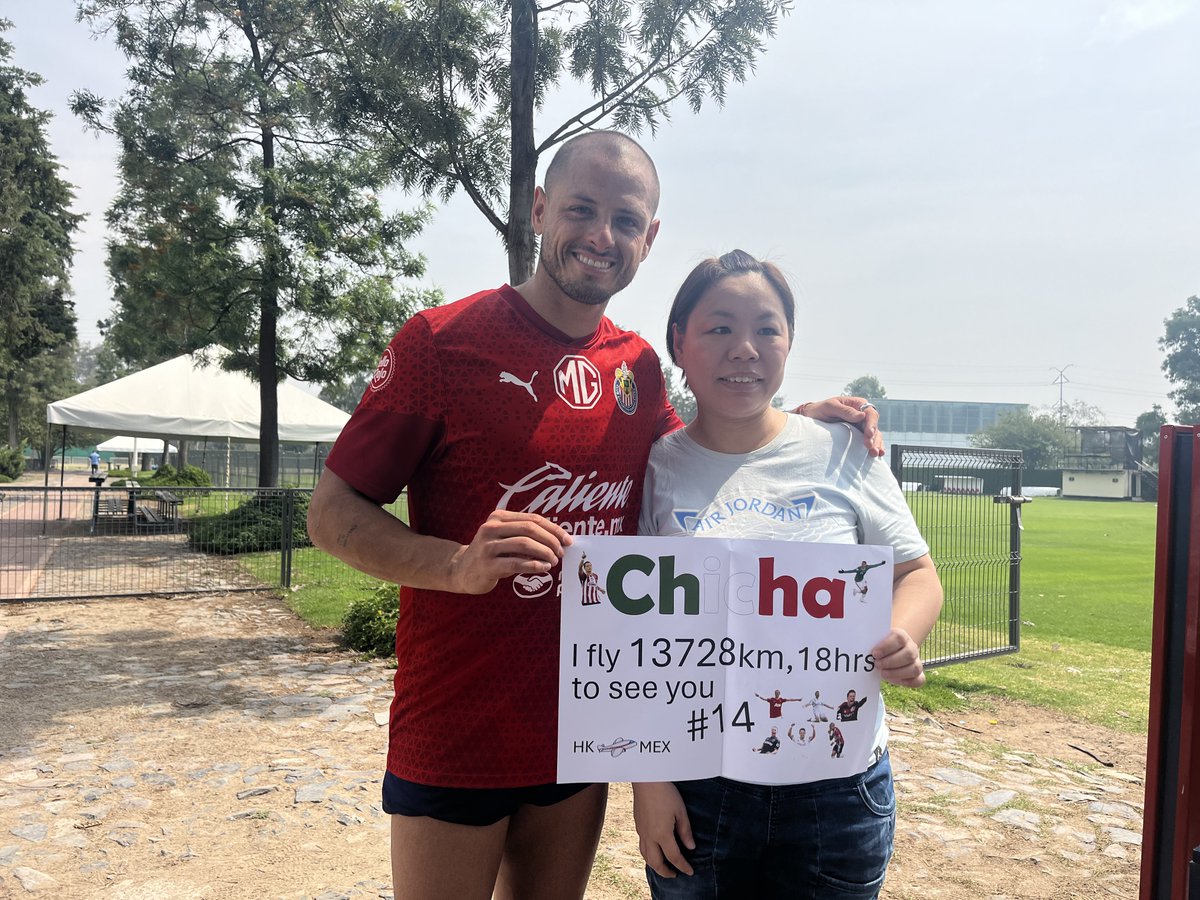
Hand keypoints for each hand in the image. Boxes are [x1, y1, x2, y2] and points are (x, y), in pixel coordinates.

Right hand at [447, 509, 570, 594]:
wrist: (461, 570)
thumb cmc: (491, 554)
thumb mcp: (505, 538)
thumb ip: (526, 535)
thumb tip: (559, 540)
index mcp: (498, 517)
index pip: (532, 518)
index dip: (553, 528)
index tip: (567, 539)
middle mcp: (491, 528)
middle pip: (529, 529)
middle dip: (550, 540)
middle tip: (561, 552)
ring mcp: (487, 546)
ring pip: (524, 544)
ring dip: (544, 553)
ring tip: (554, 561)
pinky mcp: (487, 565)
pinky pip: (516, 563)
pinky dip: (534, 565)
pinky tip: (544, 568)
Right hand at [633, 782, 694, 877]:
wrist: (646, 779)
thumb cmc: (664, 792)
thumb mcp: (680, 811)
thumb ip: (685, 831)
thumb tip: (690, 846)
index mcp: (662, 834)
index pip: (674, 857)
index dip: (683, 866)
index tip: (689, 871)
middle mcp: (649, 836)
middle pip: (656, 862)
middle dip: (666, 872)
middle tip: (675, 874)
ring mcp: (641, 831)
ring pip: (646, 856)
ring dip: (655, 865)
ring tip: (663, 867)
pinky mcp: (637, 824)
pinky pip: (642, 846)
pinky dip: (648, 854)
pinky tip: (654, 850)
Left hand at [798, 396, 883, 456]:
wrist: (811, 418)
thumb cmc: (820, 409)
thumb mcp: (830, 407)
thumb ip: (845, 411)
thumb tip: (861, 416)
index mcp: (857, 404)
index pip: (870, 413)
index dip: (871, 424)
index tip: (869, 434)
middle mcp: (862, 414)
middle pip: (873, 425)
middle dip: (874, 437)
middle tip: (870, 447)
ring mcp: (861, 426)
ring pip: (874, 434)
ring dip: (876, 444)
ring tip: (875, 453)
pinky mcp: (858, 435)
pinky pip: (870, 440)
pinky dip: (875, 446)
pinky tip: (877, 454)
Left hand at [871, 627, 925, 686]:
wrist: (887, 652)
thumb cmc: (877, 646)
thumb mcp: (873, 639)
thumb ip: (867, 639)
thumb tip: (854, 639)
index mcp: (901, 636)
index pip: (899, 638)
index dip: (887, 646)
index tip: (874, 654)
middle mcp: (911, 647)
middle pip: (908, 654)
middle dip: (891, 661)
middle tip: (877, 665)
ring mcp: (916, 661)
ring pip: (915, 668)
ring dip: (897, 673)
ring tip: (882, 673)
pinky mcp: (917, 674)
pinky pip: (919, 680)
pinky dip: (909, 682)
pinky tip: (895, 680)